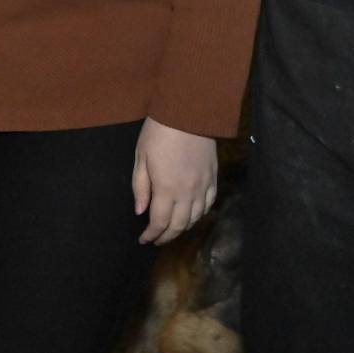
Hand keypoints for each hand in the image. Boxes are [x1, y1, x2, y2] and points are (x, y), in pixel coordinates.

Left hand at [132, 117, 217, 244]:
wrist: (188, 112)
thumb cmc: (159, 132)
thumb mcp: (141, 157)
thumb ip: (141, 187)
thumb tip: (140, 211)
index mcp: (166, 189)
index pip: (160, 222)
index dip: (152, 235)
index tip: (144, 240)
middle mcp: (187, 193)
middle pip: (179, 225)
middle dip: (167, 236)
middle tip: (157, 239)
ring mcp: (203, 186)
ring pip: (196, 217)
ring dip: (183, 228)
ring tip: (173, 230)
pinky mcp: (213, 177)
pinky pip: (209, 203)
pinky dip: (200, 214)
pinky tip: (192, 215)